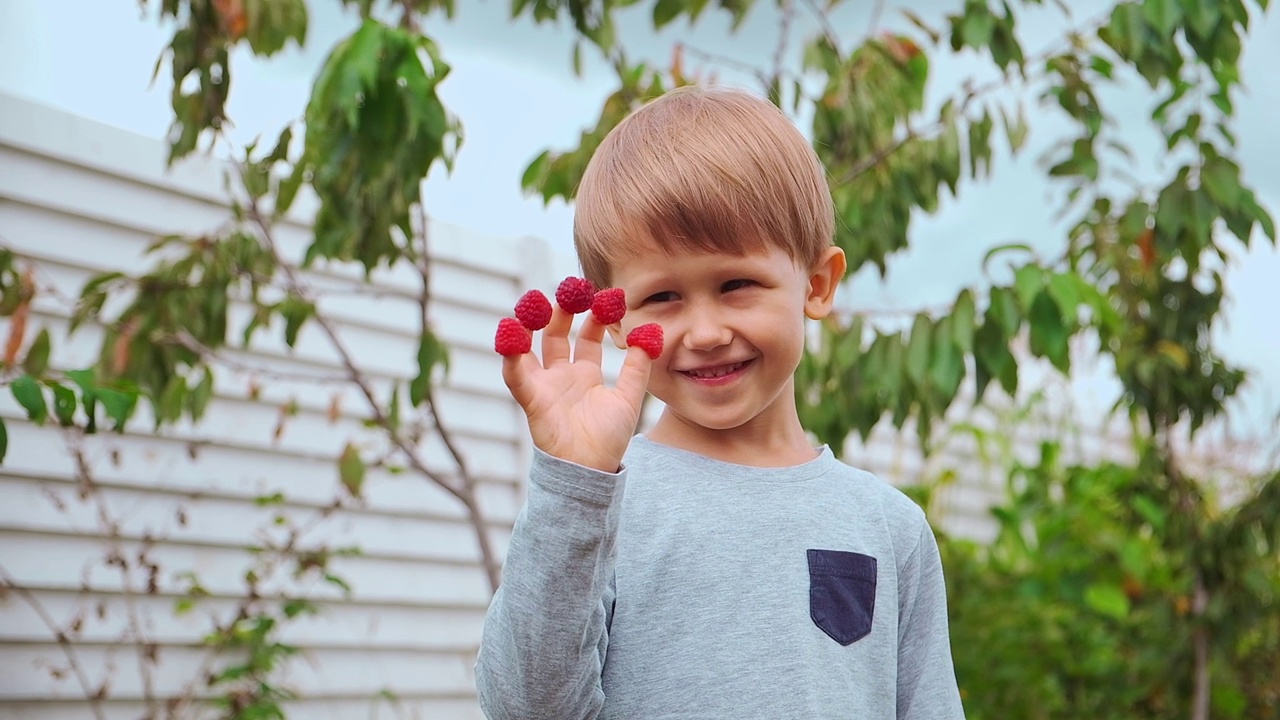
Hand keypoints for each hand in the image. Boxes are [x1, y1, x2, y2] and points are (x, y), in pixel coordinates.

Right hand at [502, 305, 652, 472]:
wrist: (591, 471)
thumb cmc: (608, 440)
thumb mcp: (629, 397)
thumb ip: (638, 367)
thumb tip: (649, 333)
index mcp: (584, 374)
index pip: (586, 336)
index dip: (595, 315)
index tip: (607, 295)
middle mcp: (561, 376)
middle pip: (556, 334)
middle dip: (562, 310)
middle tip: (573, 289)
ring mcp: (544, 386)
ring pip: (530, 347)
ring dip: (530, 323)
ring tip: (536, 301)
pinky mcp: (531, 399)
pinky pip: (515, 374)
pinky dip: (509, 353)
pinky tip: (510, 330)